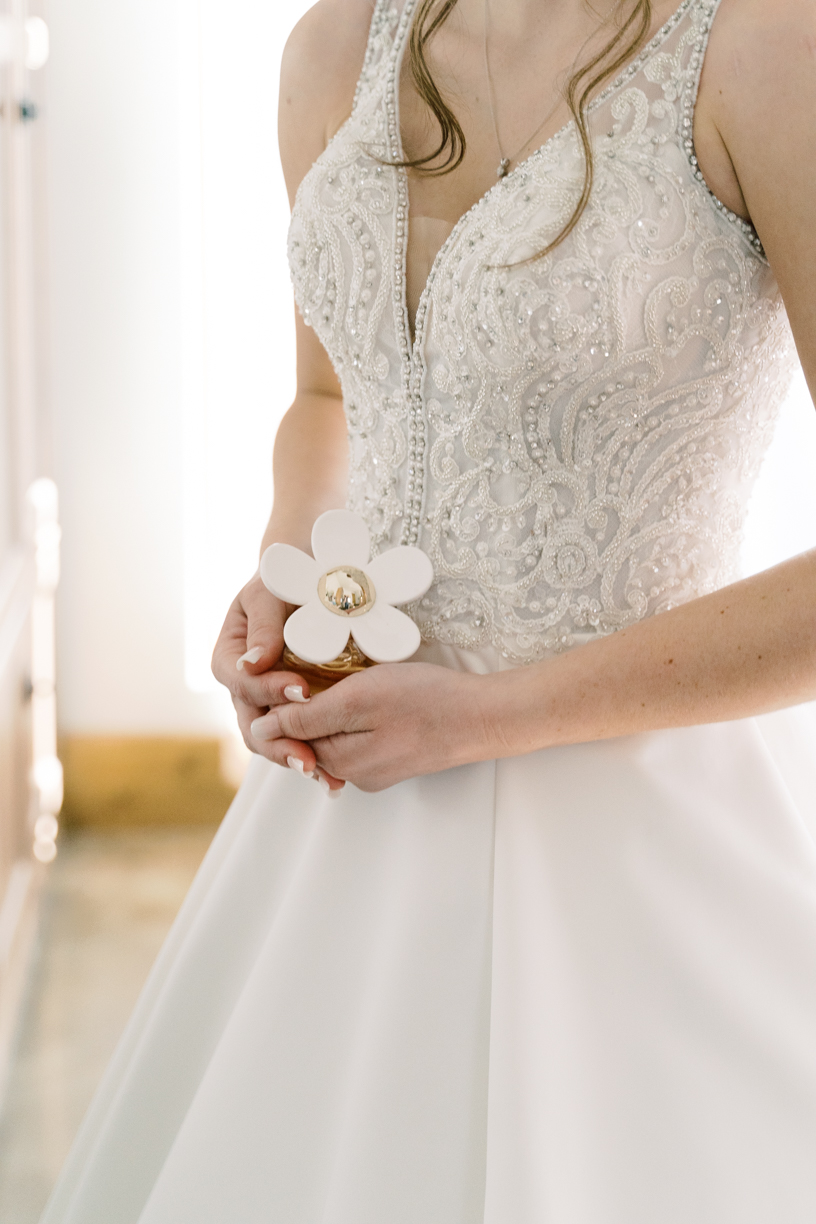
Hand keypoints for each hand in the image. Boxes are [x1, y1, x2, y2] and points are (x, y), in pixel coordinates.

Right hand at [211, 573, 344, 789]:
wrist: (305, 586)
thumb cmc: (282, 583)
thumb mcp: (268, 595)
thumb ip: (263, 626)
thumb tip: (254, 663)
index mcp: (229, 659)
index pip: (241, 682)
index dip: (268, 690)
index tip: (301, 689)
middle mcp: (243, 688)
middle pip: (253, 724)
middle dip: (279, 743)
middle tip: (308, 758)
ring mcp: (266, 704)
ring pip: (272, 740)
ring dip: (295, 758)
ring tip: (323, 775)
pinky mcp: (292, 712)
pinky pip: (298, 738)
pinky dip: (314, 755)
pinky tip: (334, 774)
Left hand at [248, 661, 495, 791]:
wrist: (484, 717)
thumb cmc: (426, 701)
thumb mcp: (358, 699)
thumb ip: (307, 717)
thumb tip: (260, 729)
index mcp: (338, 762)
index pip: (284, 736)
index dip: (277, 700)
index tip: (284, 669)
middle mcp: (351, 774)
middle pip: (305, 738)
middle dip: (298, 706)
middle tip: (307, 666)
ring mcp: (374, 769)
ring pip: (330, 736)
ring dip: (324, 709)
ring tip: (333, 676)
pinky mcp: (392, 759)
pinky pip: (355, 737)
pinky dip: (349, 715)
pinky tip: (360, 693)